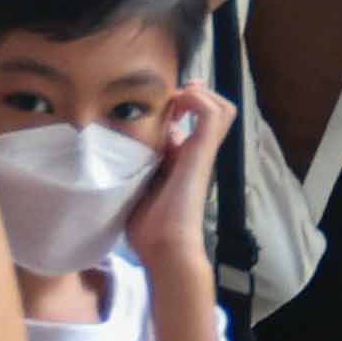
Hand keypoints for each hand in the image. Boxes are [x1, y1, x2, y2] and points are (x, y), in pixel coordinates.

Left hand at [124, 81, 232, 276]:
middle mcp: (197, 153)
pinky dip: (198, 101)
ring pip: (222, 108)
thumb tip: (119, 152)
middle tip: (173, 93)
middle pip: (216, 110)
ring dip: (199, 95)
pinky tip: (177, 106)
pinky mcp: (202, 154)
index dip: (181, 103)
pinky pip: (213, 114)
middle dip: (195, 93)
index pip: (195, 121)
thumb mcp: (136, 188)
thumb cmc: (148, 228)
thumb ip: (134, 169)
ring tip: (177, 99)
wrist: (166, 247)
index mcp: (183, 160)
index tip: (162, 100)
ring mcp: (202, 153)